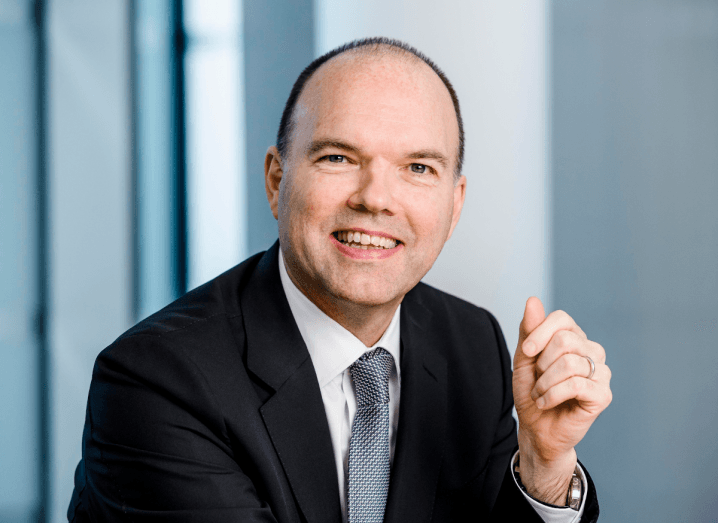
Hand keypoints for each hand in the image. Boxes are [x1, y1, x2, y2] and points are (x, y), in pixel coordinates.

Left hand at [513, 297, 611, 504]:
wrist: (536, 429)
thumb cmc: (532, 392)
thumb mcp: (524, 359)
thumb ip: (529, 331)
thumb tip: (533, 300)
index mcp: (575, 338)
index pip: (561, 319)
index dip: (539, 333)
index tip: (526, 352)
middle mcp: (592, 351)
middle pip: (565, 340)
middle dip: (541, 362)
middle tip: (537, 380)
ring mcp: (601, 373)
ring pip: (570, 363)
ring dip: (545, 382)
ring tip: (540, 393)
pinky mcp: (602, 395)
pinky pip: (576, 385)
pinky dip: (552, 395)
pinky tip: (546, 402)